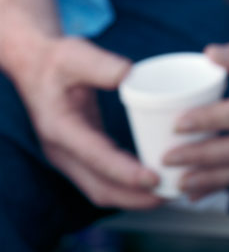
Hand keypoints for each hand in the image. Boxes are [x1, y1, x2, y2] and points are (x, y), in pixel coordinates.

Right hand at [8, 34, 160, 208]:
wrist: (34, 66)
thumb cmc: (58, 60)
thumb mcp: (76, 55)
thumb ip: (101, 65)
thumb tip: (129, 74)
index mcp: (61, 128)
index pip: (96, 158)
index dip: (125, 172)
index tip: (155, 178)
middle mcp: (63, 150)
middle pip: (99, 187)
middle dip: (134, 197)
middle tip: (172, 194)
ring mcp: (70, 156)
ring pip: (100, 188)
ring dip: (132, 197)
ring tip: (169, 194)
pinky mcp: (80, 153)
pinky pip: (103, 179)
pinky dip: (127, 186)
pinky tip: (154, 182)